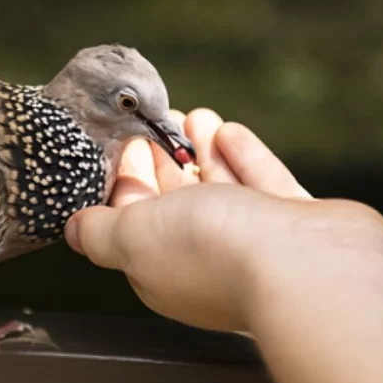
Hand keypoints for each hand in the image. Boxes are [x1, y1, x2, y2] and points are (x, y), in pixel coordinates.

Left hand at [64, 109, 382, 331]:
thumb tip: (74, 231)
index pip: (134, 221)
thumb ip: (101, 232)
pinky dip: (243, 157)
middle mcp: (208, 259)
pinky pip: (263, 184)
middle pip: (178, 204)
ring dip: (202, 150)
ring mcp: (256, 243)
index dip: (127, 181)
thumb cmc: (216, 253)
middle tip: (156, 124)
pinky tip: (229, 132)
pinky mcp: (297, 225)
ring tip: (192, 114)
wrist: (309, 267)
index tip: (126, 145)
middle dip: (164, 161)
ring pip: (222, 190)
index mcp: (162, 268)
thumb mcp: (133, 237)